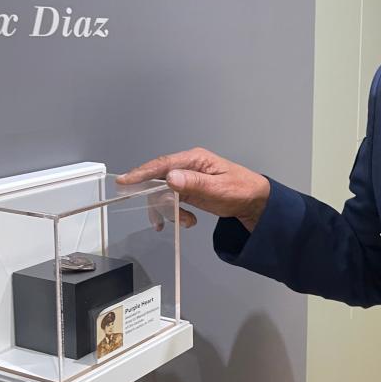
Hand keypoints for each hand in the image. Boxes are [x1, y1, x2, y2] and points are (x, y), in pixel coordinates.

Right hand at [117, 148, 269, 230]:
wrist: (256, 202)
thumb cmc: (242, 190)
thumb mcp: (219, 188)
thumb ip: (194, 183)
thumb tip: (170, 177)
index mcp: (195, 159)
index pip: (163, 164)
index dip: (142, 173)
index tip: (124, 181)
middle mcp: (188, 167)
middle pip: (158, 180)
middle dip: (158, 201)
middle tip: (161, 218)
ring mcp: (188, 179)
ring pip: (163, 193)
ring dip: (169, 210)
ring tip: (185, 222)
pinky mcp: (189, 191)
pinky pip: (172, 201)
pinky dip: (174, 213)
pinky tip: (186, 222)